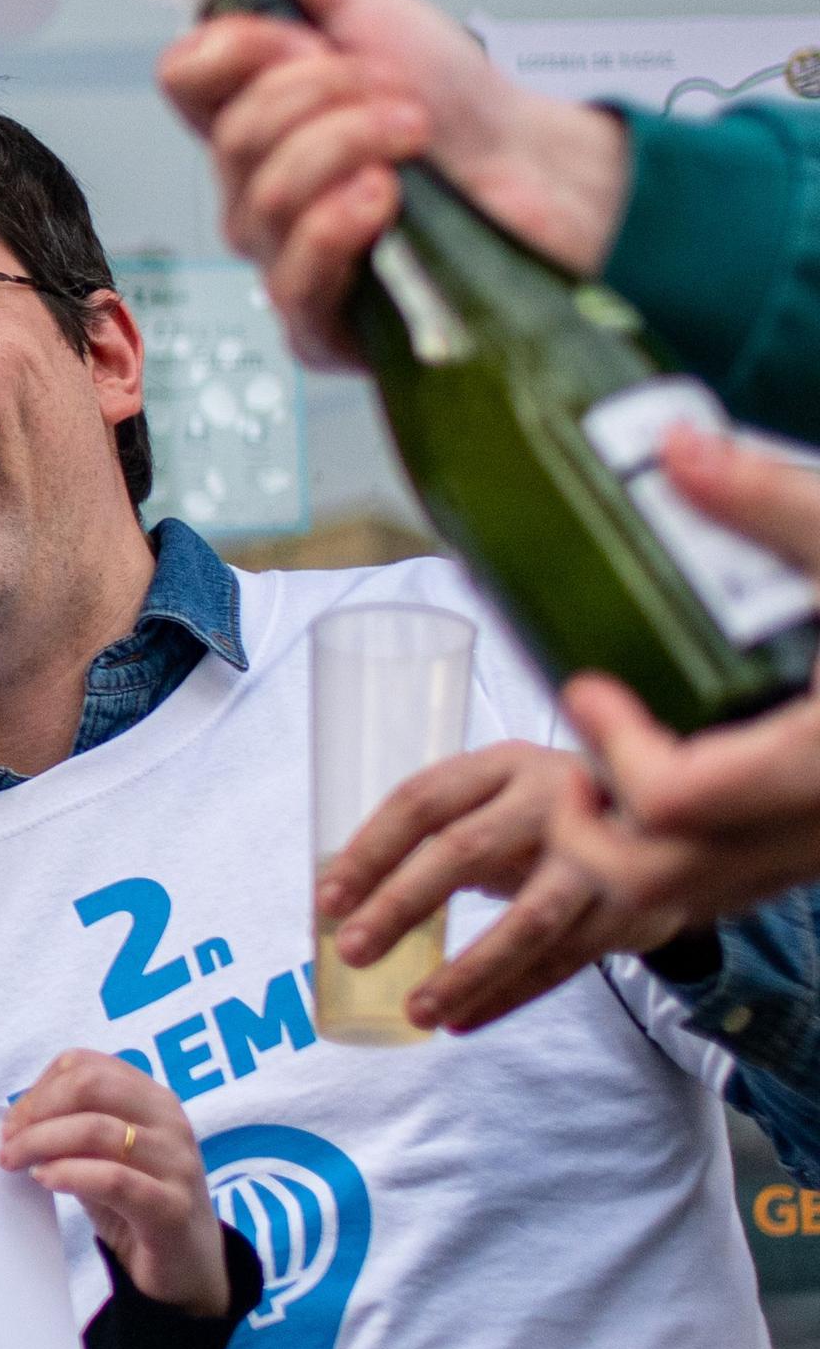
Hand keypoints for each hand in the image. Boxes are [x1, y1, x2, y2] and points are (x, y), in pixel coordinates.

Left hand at [0, 1052, 231, 1314]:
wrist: (188, 1265)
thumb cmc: (136, 1203)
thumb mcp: (101, 1157)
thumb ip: (70, 1132)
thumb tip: (13, 1124)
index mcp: (152, 1099)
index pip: (85, 1065)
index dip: (39, 1088)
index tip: (13, 1122)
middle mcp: (170, 1122)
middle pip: (90, 1085)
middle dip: (37, 1110)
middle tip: (8, 1142)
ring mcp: (176, 1163)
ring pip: (95, 1129)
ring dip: (40, 1142)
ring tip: (15, 1163)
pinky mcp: (173, 1208)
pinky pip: (113, 1179)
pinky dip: (69, 1174)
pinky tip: (45, 1179)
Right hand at [157, 0, 628, 370]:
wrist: (538, 173)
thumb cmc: (462, 112)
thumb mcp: (381, 14)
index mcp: (253, 115)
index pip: (183, 78)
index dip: (239, 49)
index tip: (309, 38)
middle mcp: (254, 187)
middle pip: (232, 136)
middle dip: (324, 94)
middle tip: (394, 92)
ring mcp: (281, 254)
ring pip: (266, 197)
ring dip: (353, 146)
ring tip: (412, 137)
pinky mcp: (319, 318)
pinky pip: (294, 275)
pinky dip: (341, 223)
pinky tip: (385, 198)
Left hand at [316, 734, 662, 1035]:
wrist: (682, 823)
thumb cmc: (552, 817)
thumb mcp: (499, 803)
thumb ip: (437, 836)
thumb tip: (341, 897)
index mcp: (502, 765)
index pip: (421, 801)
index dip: (370, 850)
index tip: (327, 900)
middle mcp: (554, 798)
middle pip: (466, 850)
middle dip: (402, 905)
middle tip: (353, 950)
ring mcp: (602, 853)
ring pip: (527, 921)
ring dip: (466, 972)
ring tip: (416, 1012)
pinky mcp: (633, 907)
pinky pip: (564, 961)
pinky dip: (510, 994)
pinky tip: (463, 1020)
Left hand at [553, 429, 819, 932]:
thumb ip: (774, 504)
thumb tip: (679, 450)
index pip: (676, 797)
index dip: (609, 749)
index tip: (586, 686)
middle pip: (662, 879)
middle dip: (589, 827)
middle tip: (572, 755)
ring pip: (702, 898)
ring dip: (629, 851)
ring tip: (606, 772)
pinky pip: (747, 881)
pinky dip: (687, 853)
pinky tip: (679, 779)